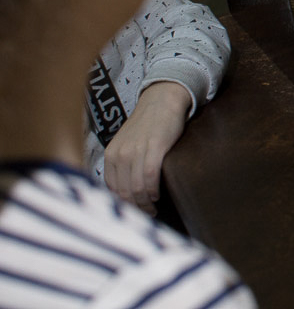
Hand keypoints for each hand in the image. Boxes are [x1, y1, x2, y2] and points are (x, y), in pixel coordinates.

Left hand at [103, 81, 190, 214]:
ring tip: (153, 208)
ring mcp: (136, 151)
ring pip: (136, 188)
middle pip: (123, 191)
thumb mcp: (127, 143)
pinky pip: (150, 177)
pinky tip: (157, 194)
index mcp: (110, 155)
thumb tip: (126, 190)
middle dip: (134, 207)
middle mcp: (120, 154)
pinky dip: (153, 190)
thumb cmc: (148, 123)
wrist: (162, 100)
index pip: (111, 188)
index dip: (122, 203)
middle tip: (145, 214)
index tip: (132, 211)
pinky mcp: (154, 148)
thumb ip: (123, 163)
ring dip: (145, 203)